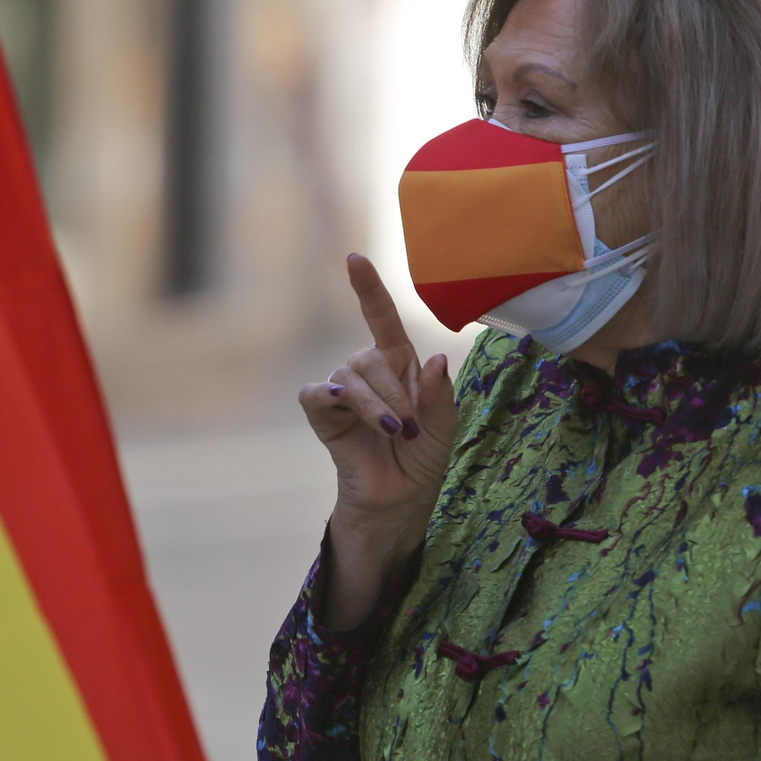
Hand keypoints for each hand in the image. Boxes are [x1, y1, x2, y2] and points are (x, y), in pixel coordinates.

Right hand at [299, 254, 456, 626]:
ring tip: (393, 431)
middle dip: (396, 391)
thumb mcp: (444, 428)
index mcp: (400, 367)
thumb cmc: (423, 461)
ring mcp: (343, 394)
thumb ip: (440, 395)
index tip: (354, 258)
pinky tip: (340, 404)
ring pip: (350, 376)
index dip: (369, 289)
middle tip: (410, 426)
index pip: (381, 319)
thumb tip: (437, 359)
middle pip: (371, 356)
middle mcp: (368, 373)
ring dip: (375, 404)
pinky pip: (316, 394)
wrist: (400, 502)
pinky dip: (328, 395)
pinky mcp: (324, 418)